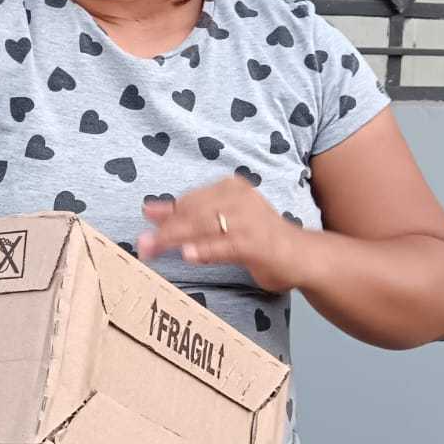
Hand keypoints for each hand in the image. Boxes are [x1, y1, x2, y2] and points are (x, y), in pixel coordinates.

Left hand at [136, 175, 308, 294]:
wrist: (301, 256)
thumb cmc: (258, 238)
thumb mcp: (222, 222)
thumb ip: (189, 217)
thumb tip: (150, 211)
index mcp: (231, 188)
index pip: (192, 199)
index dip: (167, 211)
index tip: (145, 218)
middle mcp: (240, 199)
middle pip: (194, 212)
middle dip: (166, 229)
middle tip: (142, 244)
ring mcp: (249, 220)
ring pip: (204, 227)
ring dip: (176, 239)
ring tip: (153, 249)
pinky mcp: (257, 243)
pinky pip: (225, 246)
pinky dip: (206, 250)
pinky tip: (188, 255)